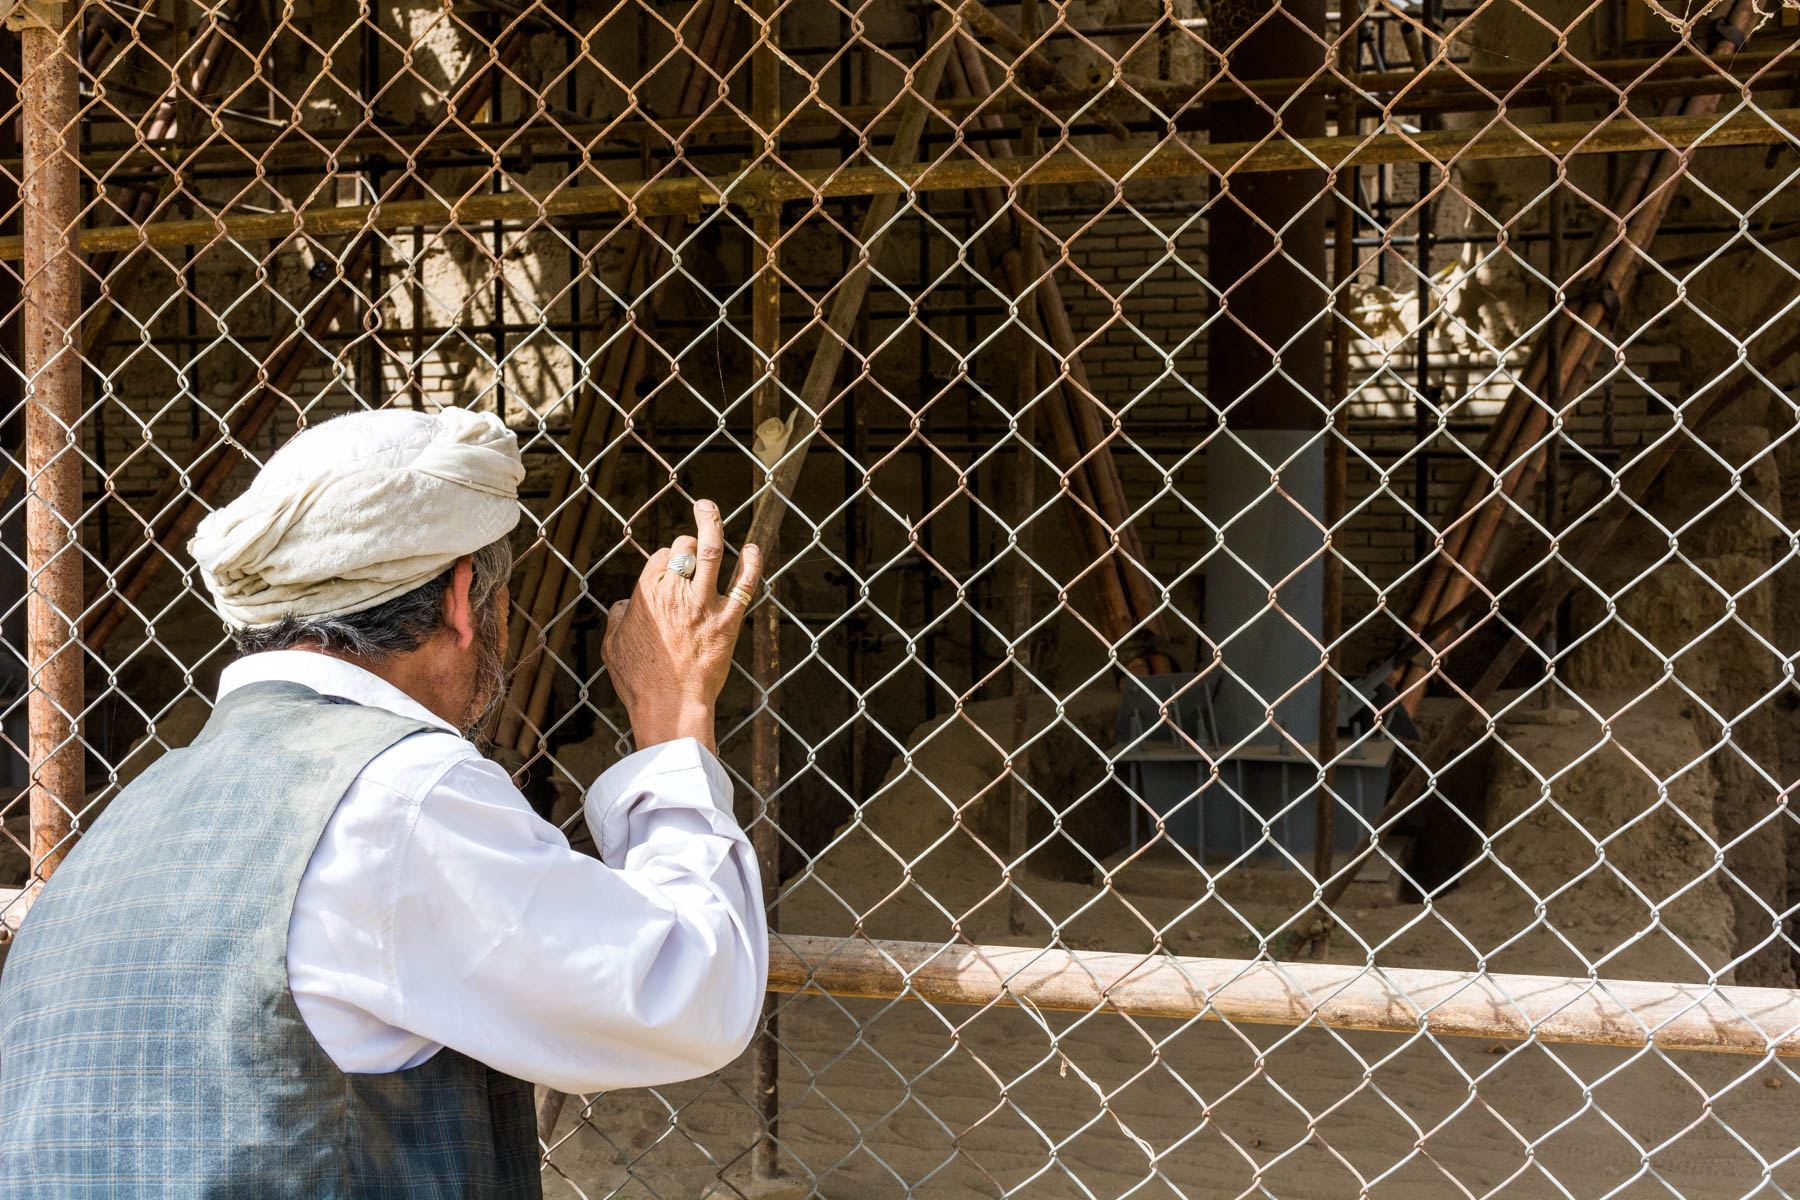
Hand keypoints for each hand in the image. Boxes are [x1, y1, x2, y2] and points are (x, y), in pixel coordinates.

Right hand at [602, 499, 762, 752]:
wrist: (669, 705)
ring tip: (708, 508)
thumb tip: (625, 606)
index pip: (661, 557)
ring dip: (711, 523)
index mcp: (645, 593)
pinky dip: (751, 563)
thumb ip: (617, 619)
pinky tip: (752, 548)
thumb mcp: (613, 646)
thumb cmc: (639, 681)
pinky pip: (743, 584)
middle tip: (692, 553)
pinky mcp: (728, 620)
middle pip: (684, 548)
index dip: (668, 561)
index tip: (672, 570)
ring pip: (710, 551)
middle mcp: (674, 591)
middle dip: (689, 544)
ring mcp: (703, 604)